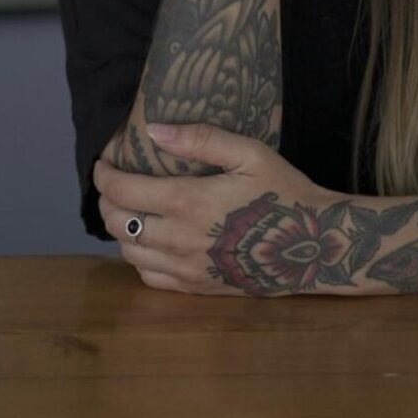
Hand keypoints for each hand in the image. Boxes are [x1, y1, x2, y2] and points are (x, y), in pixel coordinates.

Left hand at [94, 122, 347, 295]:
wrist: (314, 247)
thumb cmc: (283, 192)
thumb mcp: (250, 153)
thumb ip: (201, 139)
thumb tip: (154, 129)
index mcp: (187, 202)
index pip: (121, 191)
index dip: (103, 175)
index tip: (103, 163)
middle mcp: (178, 240)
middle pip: (118, 223)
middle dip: (106, 201)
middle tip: (113, 184)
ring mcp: (185, 269)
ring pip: (129, 253)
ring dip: (120, 230)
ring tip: (129, 210)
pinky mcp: (196, 288)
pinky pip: (149, 277)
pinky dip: (138, 258)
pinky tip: (150, 242)